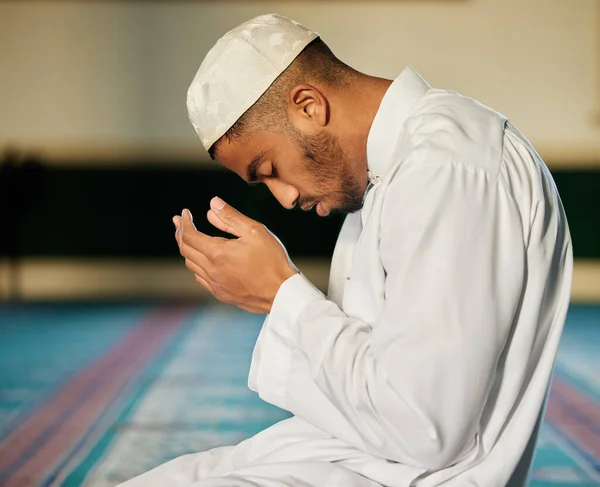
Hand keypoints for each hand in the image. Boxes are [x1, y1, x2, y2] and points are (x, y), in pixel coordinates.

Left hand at [173, 197, 297, 313]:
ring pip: (191, 265)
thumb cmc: (272, 260)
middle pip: (185, 250)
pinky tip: (202, 259)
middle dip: (180, 233)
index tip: (185, 212)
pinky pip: (200, 277)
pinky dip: (197, 265)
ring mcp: (215, 285)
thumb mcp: (255, 231)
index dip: (184, 222)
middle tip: (179, 221)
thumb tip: (212, 203)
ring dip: (187, 249)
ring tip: (189, 238)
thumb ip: (231, 217)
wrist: (282, 293)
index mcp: (218, 253)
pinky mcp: (221, 294)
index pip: (189, 236)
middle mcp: (212, 270)